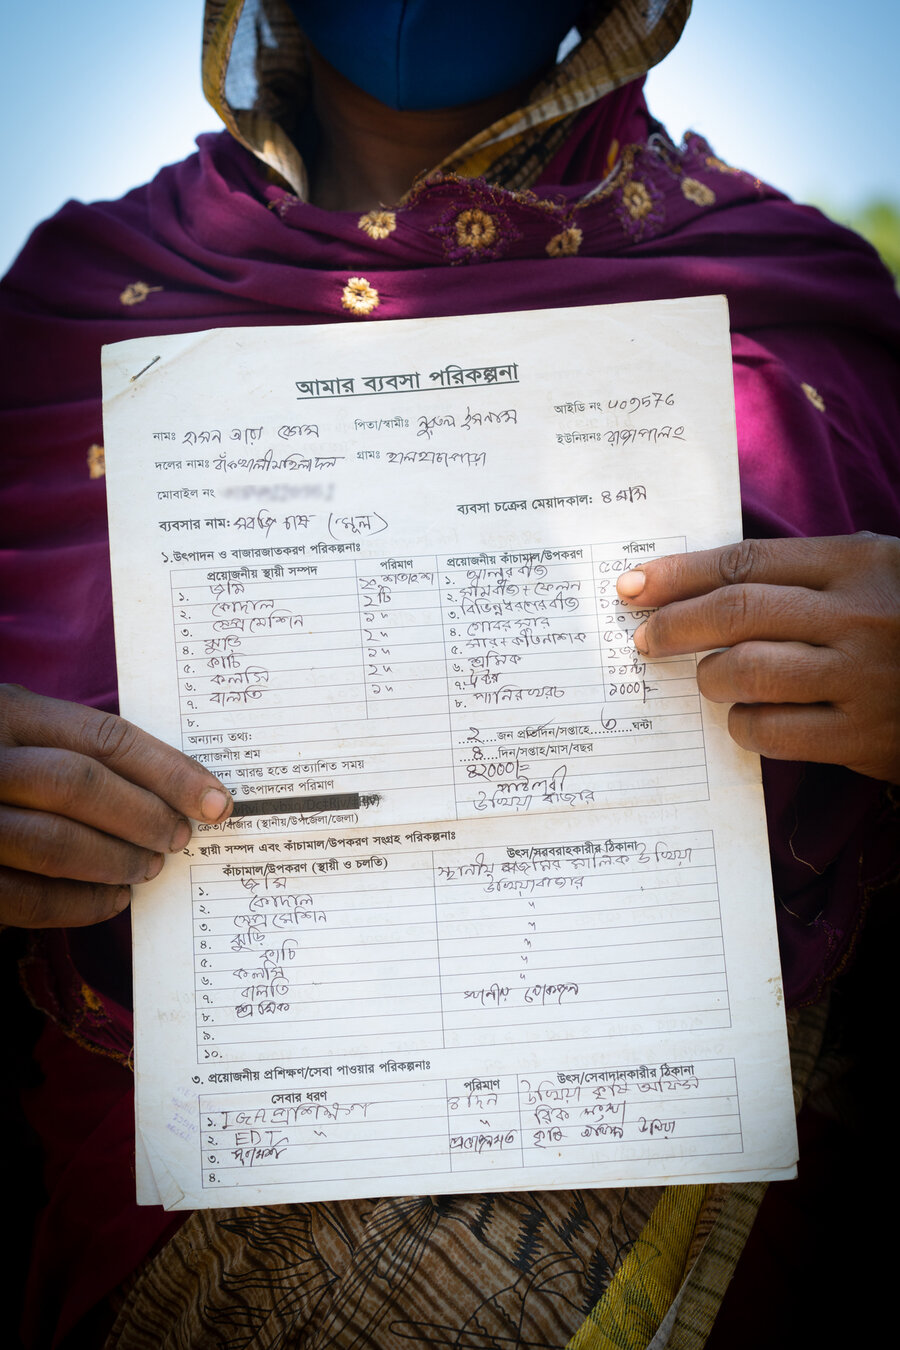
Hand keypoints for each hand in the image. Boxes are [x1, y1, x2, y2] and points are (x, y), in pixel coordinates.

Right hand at [0, 685, 232, 927]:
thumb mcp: (14, 724)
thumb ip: (71, 743)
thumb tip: (171, 786)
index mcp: (6, 710)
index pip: (105, 737)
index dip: (170, 771)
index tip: (216, 800)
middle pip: (82, 787)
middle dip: (146, 817)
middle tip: (181, 837)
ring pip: (55, 844)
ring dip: (118, 862)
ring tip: (150, 867)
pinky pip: (26, 897)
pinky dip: (79, 904)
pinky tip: (111, 899)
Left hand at [616, 533, 899, 782]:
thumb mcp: (874, 572)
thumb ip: (803, 574)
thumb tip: (699, 585)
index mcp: (857, 564)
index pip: (745, 563)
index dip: (679, 575)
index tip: (634, 586)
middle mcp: (856, 617)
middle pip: (737, 614)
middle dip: (674, 626)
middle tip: (644, 639)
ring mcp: (861, 679)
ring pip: (748, 674)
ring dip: (710, 678)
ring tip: (708, 678)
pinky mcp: (863, 737)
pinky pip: (774, 732)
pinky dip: (744, 726)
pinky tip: (746, 718)